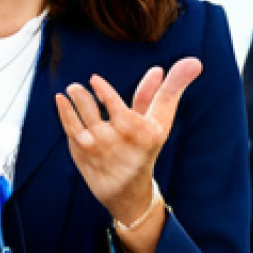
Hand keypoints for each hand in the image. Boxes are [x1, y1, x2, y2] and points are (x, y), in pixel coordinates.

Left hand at [55, 58, 201, 223]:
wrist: (127, 190)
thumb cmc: (144, 146)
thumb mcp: (159, 121)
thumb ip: (169, 90)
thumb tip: (192, 62)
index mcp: (143, 131)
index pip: (120, 106)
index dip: (103, 91)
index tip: (95, 80)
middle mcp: (120, 140)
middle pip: (96, 110)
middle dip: (83, 95)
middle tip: (78, 86)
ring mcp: (98, 147)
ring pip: (82, 116)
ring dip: (75, 99)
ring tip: (73, 88)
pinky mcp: (81, 152)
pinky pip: (70, 127)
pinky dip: (65, 111)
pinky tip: (61, 99)